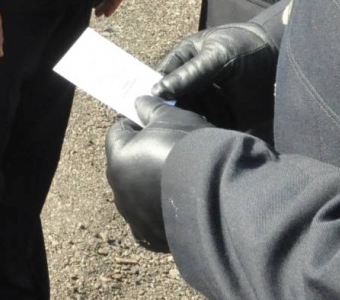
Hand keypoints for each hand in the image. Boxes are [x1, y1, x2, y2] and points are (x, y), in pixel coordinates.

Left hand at [105, 95, 211, 251]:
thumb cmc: (191, 148)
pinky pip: (151, 220)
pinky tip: (180, 202)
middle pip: (126, 164)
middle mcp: (120, 191)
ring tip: (180, 178)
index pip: (118, 132)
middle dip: (143, 155)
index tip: (154, 124)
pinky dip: (161, 211)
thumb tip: (139, 102)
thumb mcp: (171, 116)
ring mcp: (135, 217)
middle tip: (170, 149)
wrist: (221, 192)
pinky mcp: (153, 237)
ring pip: (138, 194)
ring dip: (152, 185)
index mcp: (118, 158)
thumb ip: (150, 107)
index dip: (136, 124)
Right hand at [153, 21, 276, 132]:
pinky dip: (210, 133)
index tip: (149, 111)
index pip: (161, 80)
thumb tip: (158, 91)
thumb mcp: (215, 55)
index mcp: (184, 61)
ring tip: (197, 130)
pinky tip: (212, 135)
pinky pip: (212, 128)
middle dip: (175, 115)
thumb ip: (189, 74)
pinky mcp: (226, 116)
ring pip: (192, 118)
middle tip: (176, 126)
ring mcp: (209, 100)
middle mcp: (193, 83)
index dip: (155, 95)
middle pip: (175, 103)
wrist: (278, 54)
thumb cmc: (243, 45)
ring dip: (193, 125)